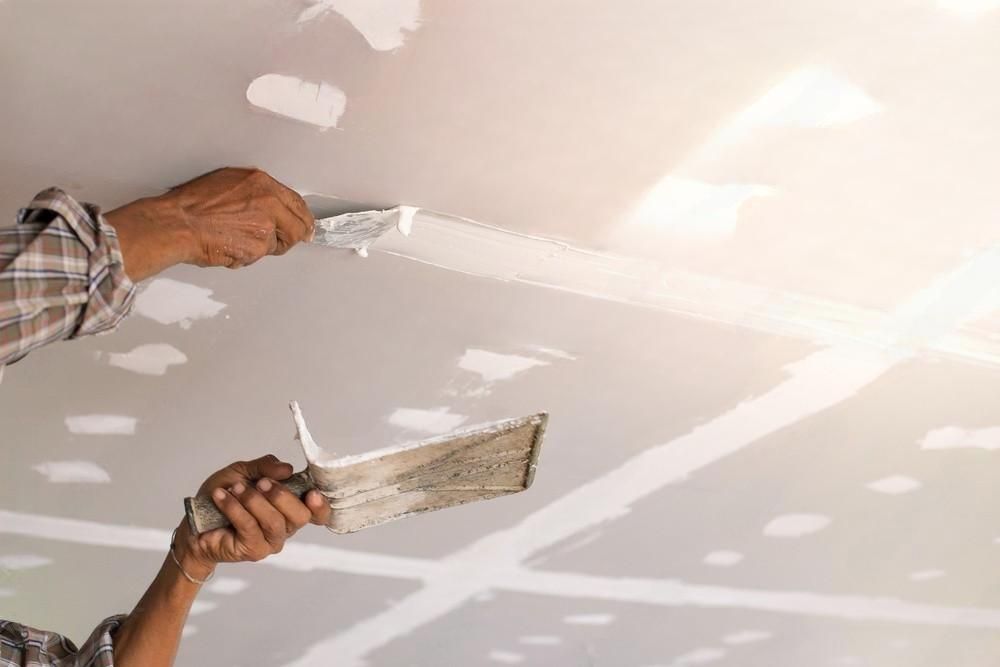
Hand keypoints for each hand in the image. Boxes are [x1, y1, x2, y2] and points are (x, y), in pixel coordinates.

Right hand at [107, 167, 314, 280]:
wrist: (176, 223)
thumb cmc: (193, 204)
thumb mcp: (230, 183)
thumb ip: (257, 193)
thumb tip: (275, 208)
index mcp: (262, 183)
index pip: (297, 203)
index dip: (303, 219)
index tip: (306, 228)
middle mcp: (269, 201)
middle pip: (298, 227)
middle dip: (289, 238)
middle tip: (275, 243)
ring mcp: (266, 225)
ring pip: (277, 244)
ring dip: (261, 248)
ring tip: (234, 239)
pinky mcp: (258, 246)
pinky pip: (259, 256)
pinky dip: (246, 257)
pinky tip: (227, 247)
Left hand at [173, 455, 329, 577]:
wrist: (194, 523)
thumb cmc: (223, 496)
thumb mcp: (243, 472)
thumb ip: (265, 468)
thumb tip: (287, 469)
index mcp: (290, 507)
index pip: (318, 512)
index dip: (321, 505)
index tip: (312, 493)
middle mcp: (286, 526)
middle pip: (300, 516)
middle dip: (282, 496)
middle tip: (262, 483)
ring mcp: (271, 541)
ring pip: (275, 522)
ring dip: (254, 500)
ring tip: (235, 488)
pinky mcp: (253, 550)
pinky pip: (250, 527)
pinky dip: (235, 508)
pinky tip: (222, 497)